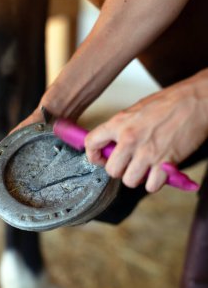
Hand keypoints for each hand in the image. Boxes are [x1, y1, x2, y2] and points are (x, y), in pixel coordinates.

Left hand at [85, 69, 207, 192]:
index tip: (100, 159)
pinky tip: (158, 173)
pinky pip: (150, 186)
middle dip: (119, 171)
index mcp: (119, 123)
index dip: (93, 156)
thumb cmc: (169, 102)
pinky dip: (154, 183)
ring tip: (144, 168)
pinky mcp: (165, 163)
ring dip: (136, 178)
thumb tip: (112, 144)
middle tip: (127, 165)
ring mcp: (147, 152)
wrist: (196, 101)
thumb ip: (122, 127)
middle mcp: (130, 139)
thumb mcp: (137, 109)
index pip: (91, 143)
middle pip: (111, 170)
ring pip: (129, 181)